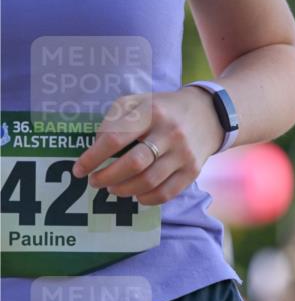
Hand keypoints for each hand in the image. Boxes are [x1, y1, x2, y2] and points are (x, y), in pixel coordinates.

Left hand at [71, 87, 223, 204]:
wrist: (208, 114)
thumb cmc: (162, 109)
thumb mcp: (138, 101)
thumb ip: (115, 120)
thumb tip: (96, 150)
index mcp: (151, 112)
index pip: (116, 138)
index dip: (93, 157)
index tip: (80, 169)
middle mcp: (170, 133)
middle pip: (133, 164)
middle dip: (107, 177)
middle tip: (95, 181)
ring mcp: (184, 154)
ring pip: (148, 182)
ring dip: (123, 190)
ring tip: (112, 188)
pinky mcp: (192, 171)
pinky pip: (166, 193)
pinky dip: (145, 198)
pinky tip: (135, 194)